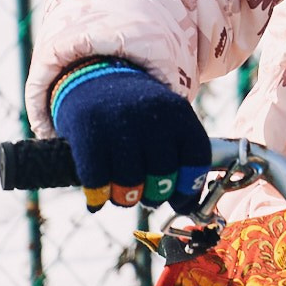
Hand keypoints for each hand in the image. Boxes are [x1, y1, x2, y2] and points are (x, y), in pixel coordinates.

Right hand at [49, 61, 211, 210]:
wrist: (94, 78)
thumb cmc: (137, 114)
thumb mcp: (167, 121)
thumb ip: (181, 158)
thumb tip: (186, 207)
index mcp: (178, 114)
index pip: (197, 159)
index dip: (190, 188)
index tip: (181, 200)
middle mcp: (151, 118)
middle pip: (162, 179)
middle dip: (155, 196)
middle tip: (146, 195)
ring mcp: (119, 126)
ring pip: (130, 187)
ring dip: (126, 199)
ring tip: (122, 193)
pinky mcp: (88, 136)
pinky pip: (98, 183)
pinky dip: (98, 197)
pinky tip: (97, 197)